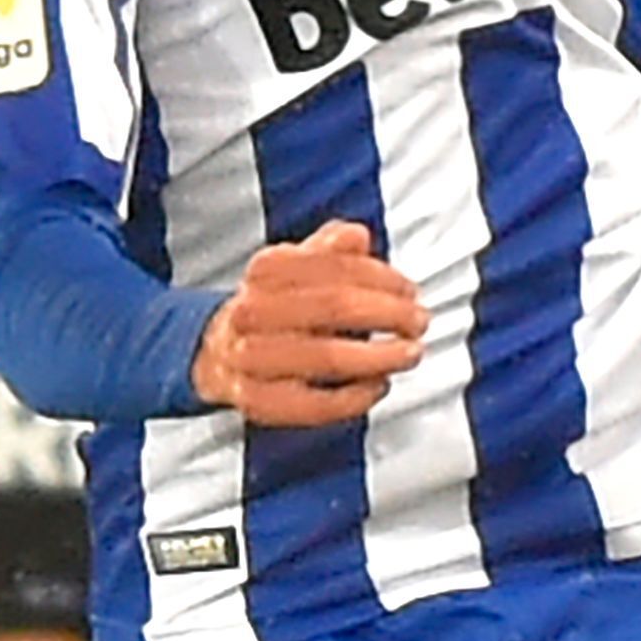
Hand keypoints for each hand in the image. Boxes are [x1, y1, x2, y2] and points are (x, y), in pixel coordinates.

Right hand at [192, 221, 427, 424]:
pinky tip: (377, 385)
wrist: (222, 350)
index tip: (409, 290)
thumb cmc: (277, 306)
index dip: (382, 278)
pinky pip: (315, 404)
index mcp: (267, 269)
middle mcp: (253, 311)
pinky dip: (355, 397)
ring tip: (408, 353)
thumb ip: (332, 248)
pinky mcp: (258, 401)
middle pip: (335, 307)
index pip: (335, 266)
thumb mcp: (301, 265)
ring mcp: (251, 358)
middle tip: (418, 321)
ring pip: (327, 357)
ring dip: (379, 357)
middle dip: (389, 314)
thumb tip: (356, 236)